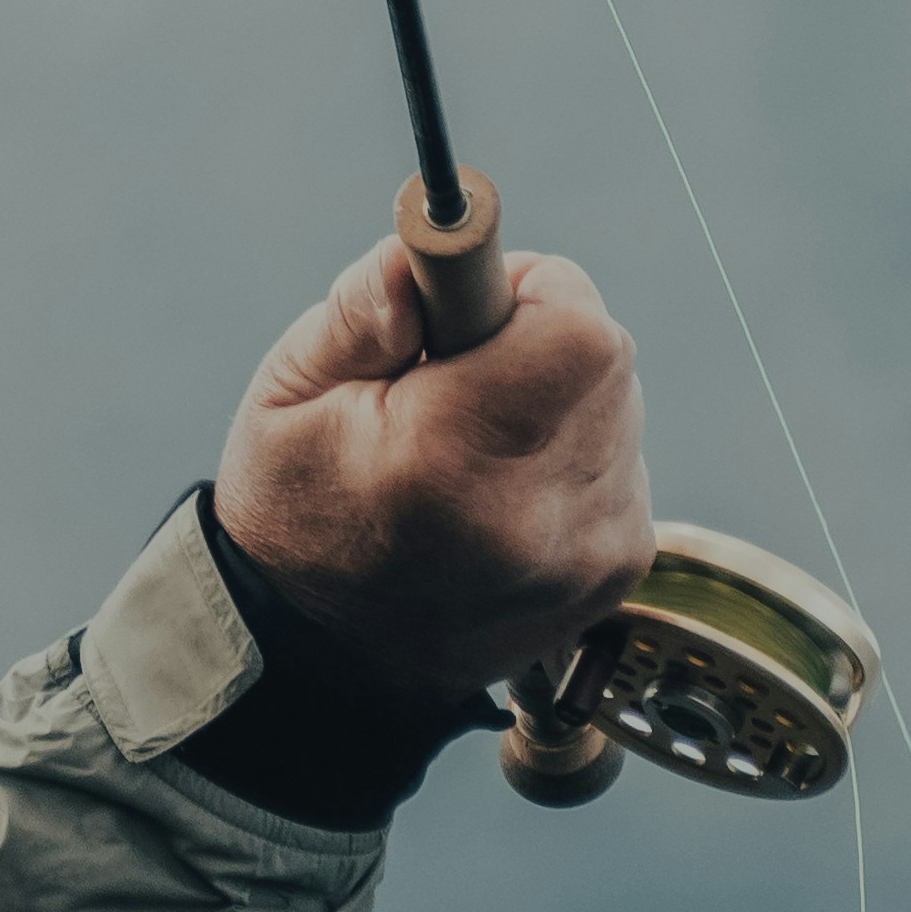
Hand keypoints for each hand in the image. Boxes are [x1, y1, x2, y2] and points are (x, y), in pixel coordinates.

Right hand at [210, 235, 654, 696]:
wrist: (326, 661)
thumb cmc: (297, 513)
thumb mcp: (289, 392)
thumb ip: (368, 305)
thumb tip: (438, 250)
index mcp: (451, 459)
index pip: (574, 321)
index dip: (525, 291)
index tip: (467, 314)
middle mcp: (539, 516)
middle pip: (602, 358)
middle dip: (538, 339)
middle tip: (456, 381)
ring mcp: (589, 553)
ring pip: (617, 405)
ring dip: (555, 400)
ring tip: (471, 448)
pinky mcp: (616, 571)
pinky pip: (621, 459)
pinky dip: (570, 454)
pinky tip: (500, 491)